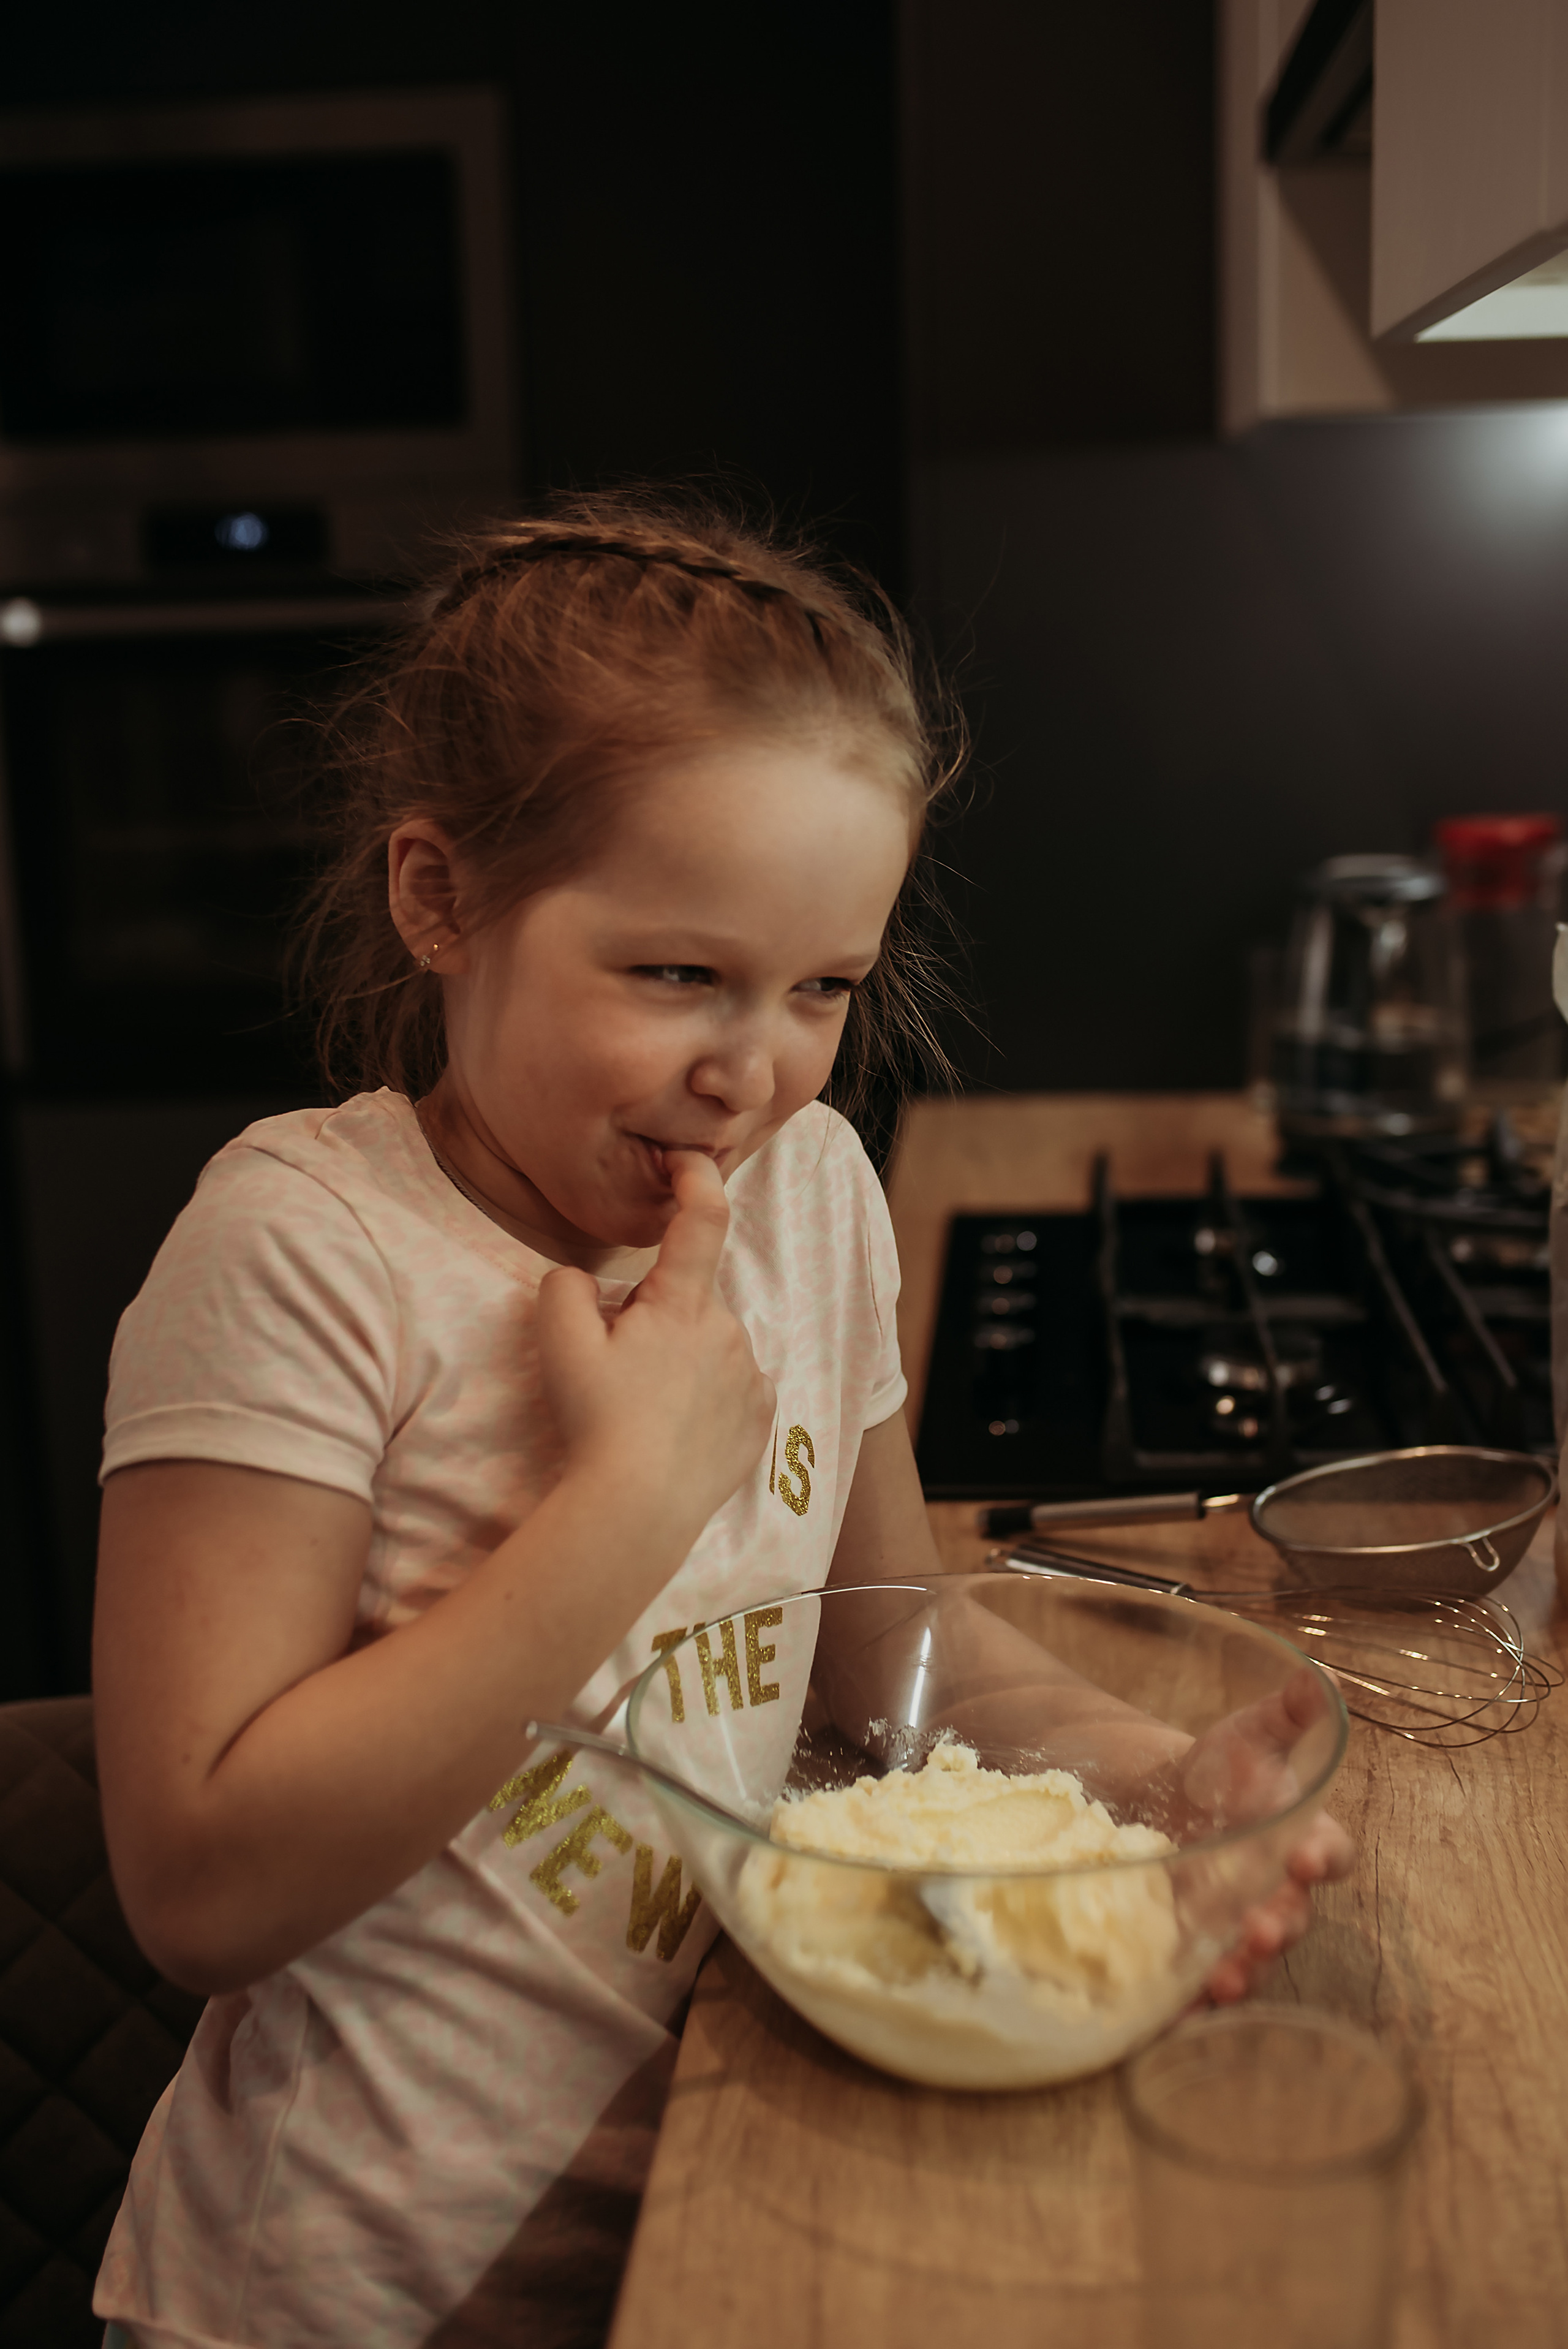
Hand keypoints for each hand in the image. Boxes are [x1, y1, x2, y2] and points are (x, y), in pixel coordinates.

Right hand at [535, 1150, 775, 1548]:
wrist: (639, 1506)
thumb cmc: (597, 1422)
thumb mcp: (557, 1342)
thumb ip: (563, 1287)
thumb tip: (581, 1278)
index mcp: (683, 1303)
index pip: (703, 1217)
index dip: (697, 1178)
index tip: (684, 1162)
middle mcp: (727, 1328)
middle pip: (688, 1298)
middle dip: (655, 1315)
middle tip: (617, 1367)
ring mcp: (749, 1374)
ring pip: (709, 1344)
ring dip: (680, 1358)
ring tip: (642, 1409)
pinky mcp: (760, 1418)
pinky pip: (733, 1388)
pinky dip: (706, 1397)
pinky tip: (676, 1429)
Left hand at [1153, 1666, 1352, 2004]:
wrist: (1160, 1798)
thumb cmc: (1220, 1769)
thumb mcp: (1250, 1733)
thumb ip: (1287, 1711)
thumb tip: (1318, 1677)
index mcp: (1301, 1838)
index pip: (1331, 1852)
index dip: (1325, 1858)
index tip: (1307, 1855)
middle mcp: (1275, 1891)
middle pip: (1292, 1918)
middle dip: (1280, 1927)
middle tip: (1261, 1930)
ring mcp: (1234, 1926)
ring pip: (1250, 1961)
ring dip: (1241, 1974)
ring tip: (1223, 1980)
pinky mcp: (1192, 1947)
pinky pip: (1197, 1982)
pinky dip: (1189, 2001)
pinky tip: (1172, 2010)